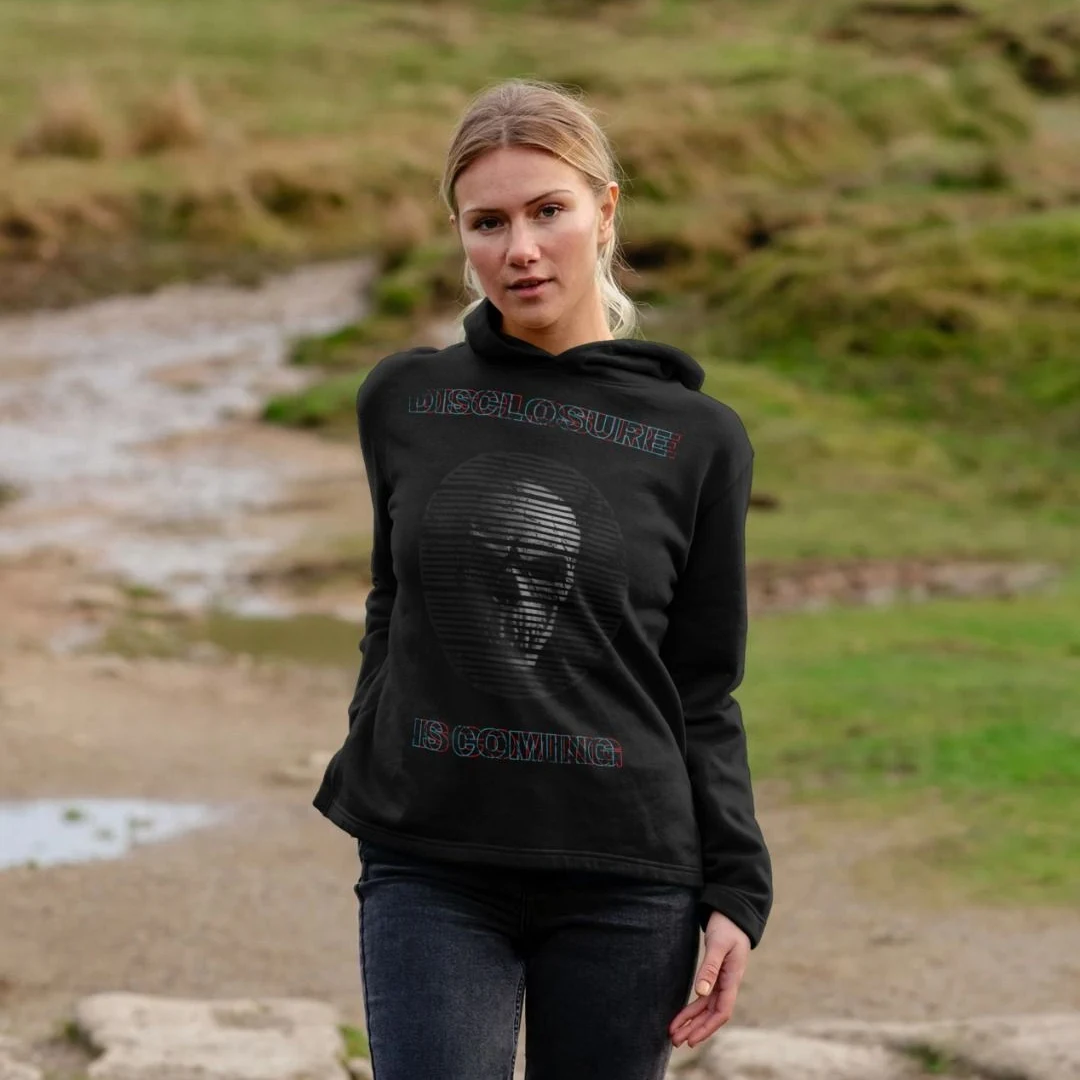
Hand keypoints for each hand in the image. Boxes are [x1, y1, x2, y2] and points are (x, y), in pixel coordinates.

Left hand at [668, 911, 749, 1049]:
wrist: (732, 914)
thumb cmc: (727, 927)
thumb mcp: (718, 944)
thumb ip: (710, 967)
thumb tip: (701, 992)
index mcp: (732, 979)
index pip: (722, 1012)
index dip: (706, 1027)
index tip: (691, 1039)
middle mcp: (727, 984)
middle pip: (712, 1014)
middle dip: (695, 1029)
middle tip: (675, 1042)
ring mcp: (722, 982)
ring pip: (706, 1008)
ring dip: (692, 1022)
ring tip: (674, 1034)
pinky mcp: (714, 976)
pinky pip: (704, 998)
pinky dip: (692, 1008)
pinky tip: (682, 1016)